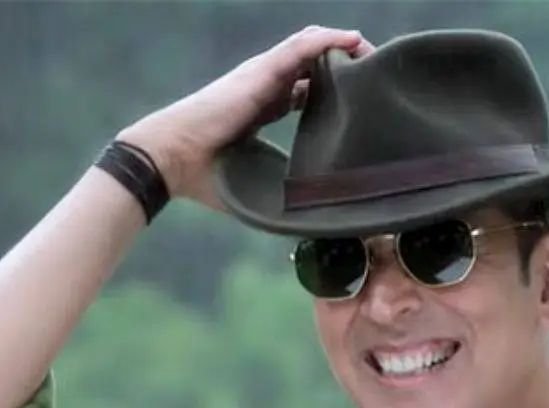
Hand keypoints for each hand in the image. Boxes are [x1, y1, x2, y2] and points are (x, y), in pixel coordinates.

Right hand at [116, 26, 374, 210]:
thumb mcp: (257, 184)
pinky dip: (329, 41)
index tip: (364, 102)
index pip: (307, 91)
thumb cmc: (206, 178)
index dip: (336, 91)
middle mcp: (265, 87)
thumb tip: (307, 226)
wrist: (171, 160)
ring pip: (310, 48)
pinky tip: (355, 40)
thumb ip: (280, 196)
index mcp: (264, 109)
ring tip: (373, 51)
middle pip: (313, 65)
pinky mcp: (260, 72)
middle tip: (376, 76)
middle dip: (347, 64)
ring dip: (344, 46)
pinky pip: (300, 48)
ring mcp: (262, 76)